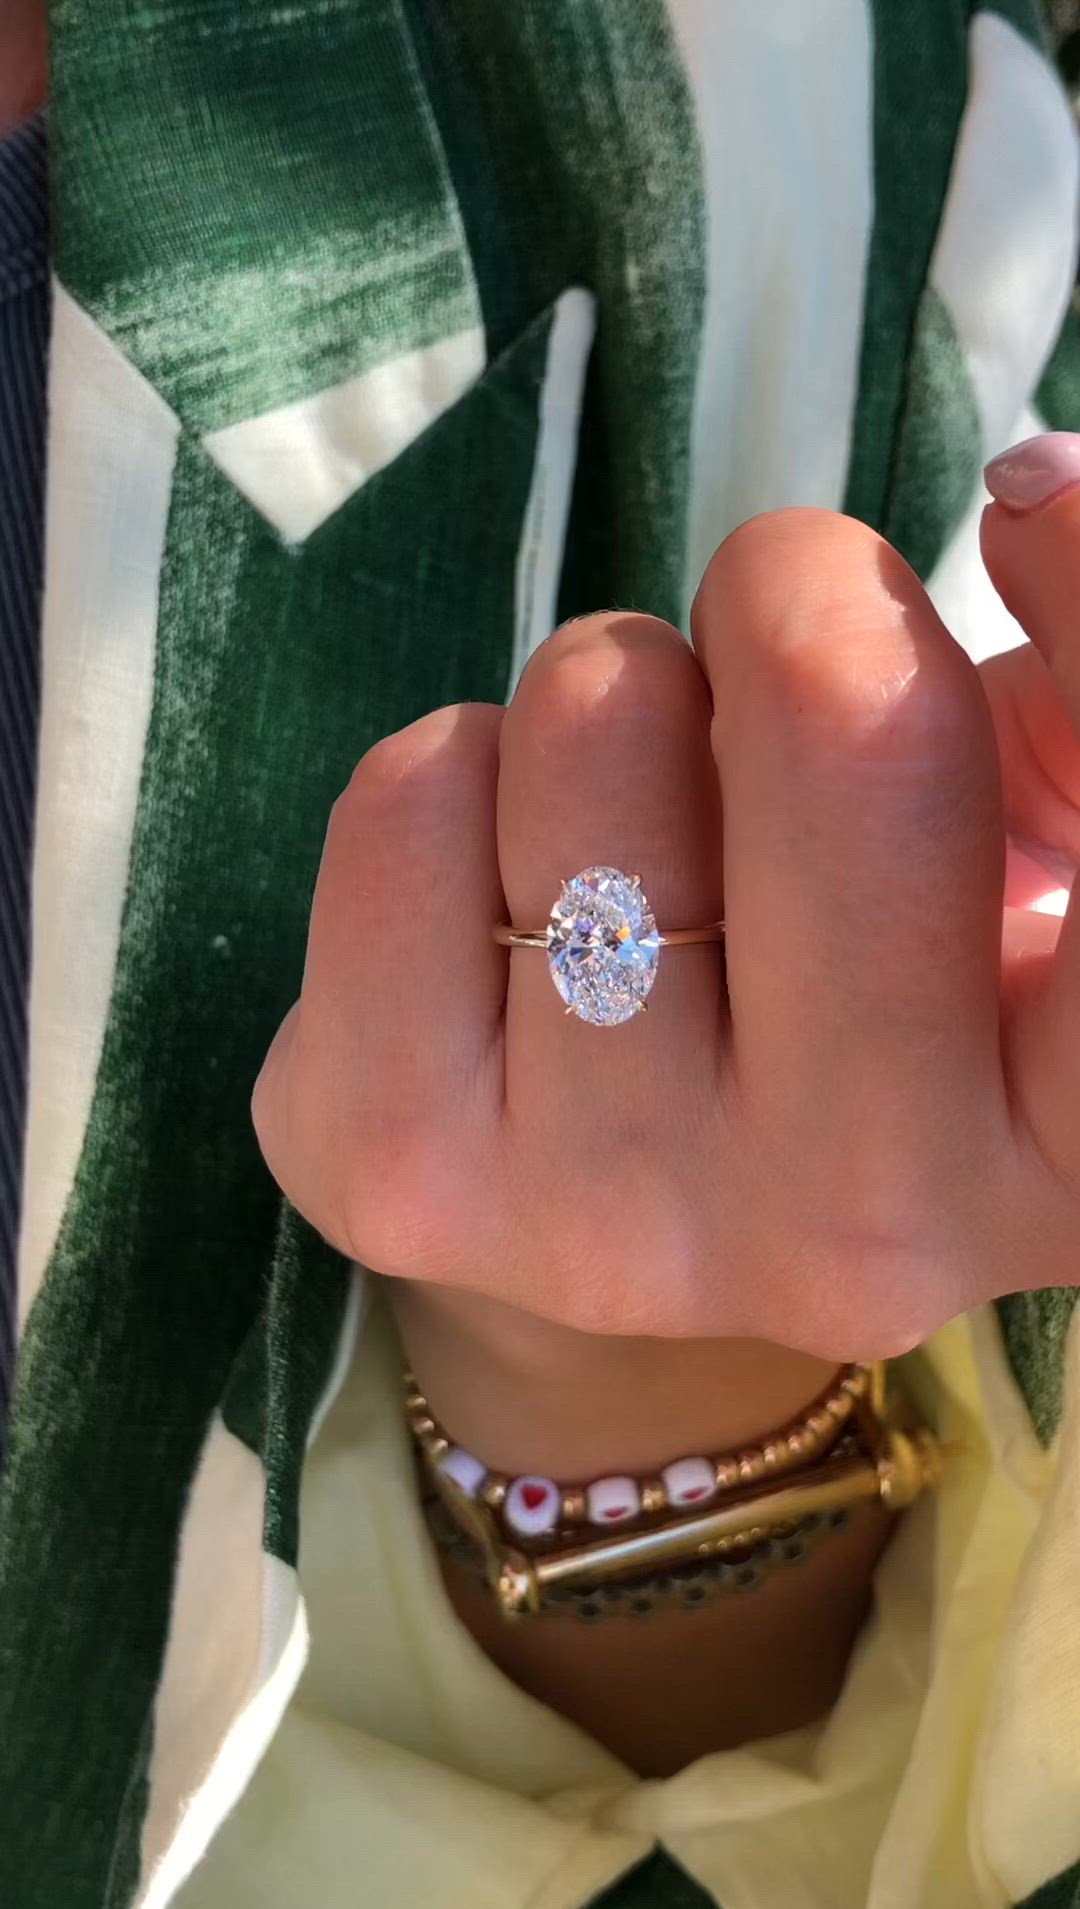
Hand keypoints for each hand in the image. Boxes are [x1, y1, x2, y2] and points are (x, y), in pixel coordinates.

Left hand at [253, 493, 1079, 1369]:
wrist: (659, 1182)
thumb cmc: (888, 978)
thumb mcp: (1043, 842)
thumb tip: (1030, 494)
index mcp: (1076, 1155)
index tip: (1021, 517)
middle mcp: (868, 1227)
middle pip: (845, 712)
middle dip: (800, 609)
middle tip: (785, 700)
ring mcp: (621, 1220)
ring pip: (594, 719)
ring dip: (620, 698)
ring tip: (654, 821)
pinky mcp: (408, 1177)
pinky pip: (409, 796)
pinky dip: (460, 771)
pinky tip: (518, 886)